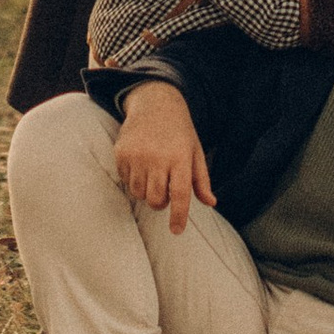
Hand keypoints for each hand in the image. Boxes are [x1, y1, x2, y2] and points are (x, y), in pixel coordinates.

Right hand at [113, 82, 213, 234]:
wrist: (155, 102)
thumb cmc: (179, 131)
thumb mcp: (195, 151)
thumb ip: (201, 179)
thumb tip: (211, 203)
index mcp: (180, 158)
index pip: (180, 195)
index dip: (178, 216)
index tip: (176, 231)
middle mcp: (158, 158)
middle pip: (156, 200)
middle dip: (161, 203)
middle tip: (165, 191)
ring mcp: (137, 155)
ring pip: (139, 194)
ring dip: (146, 192)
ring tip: (153, 176)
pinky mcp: (121, 153)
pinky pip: (126, 181)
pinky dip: (134, 181)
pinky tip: (140, 165)